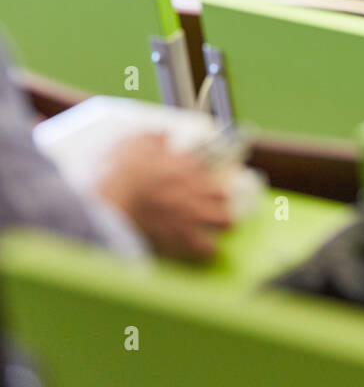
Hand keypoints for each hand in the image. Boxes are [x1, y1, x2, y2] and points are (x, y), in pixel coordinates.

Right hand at [96, 132, 234, 260]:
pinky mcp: (180, 237)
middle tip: (221, 201)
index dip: (206, 172)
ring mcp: (190, 214)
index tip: (204, 175)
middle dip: (223, 198)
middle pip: (222, 195)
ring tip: (226, 224)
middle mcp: (193, 189)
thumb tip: (163, 135)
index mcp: (184, 166)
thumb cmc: (125, 171)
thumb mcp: (137, 142)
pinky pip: (203, 247)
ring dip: (224, 221)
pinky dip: (208, 250)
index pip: (207, 167)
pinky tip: (210, 251)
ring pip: (221, 220)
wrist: (114, 202)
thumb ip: (154, 137)